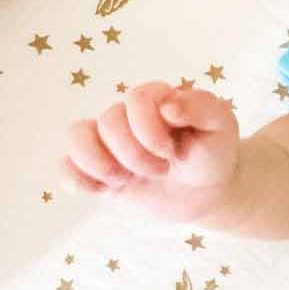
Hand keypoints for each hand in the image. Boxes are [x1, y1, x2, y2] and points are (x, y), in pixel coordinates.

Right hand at [59, 81, 241, 222]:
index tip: (171, 152)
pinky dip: (78, 180)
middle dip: (135, 154)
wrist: (208, 191)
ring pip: (77, 136)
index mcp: (156, 98)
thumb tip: (168, 105)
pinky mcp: (98, 170)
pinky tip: (106, 190)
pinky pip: (66, 167)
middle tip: (162, 169)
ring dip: (101, 164)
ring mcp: (109, 142)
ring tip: (125, 180)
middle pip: (108, 122)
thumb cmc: (213, 153)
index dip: (149, 130)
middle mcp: (127, 115)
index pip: (136, 99)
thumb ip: (202, 107)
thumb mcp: (221, 127)